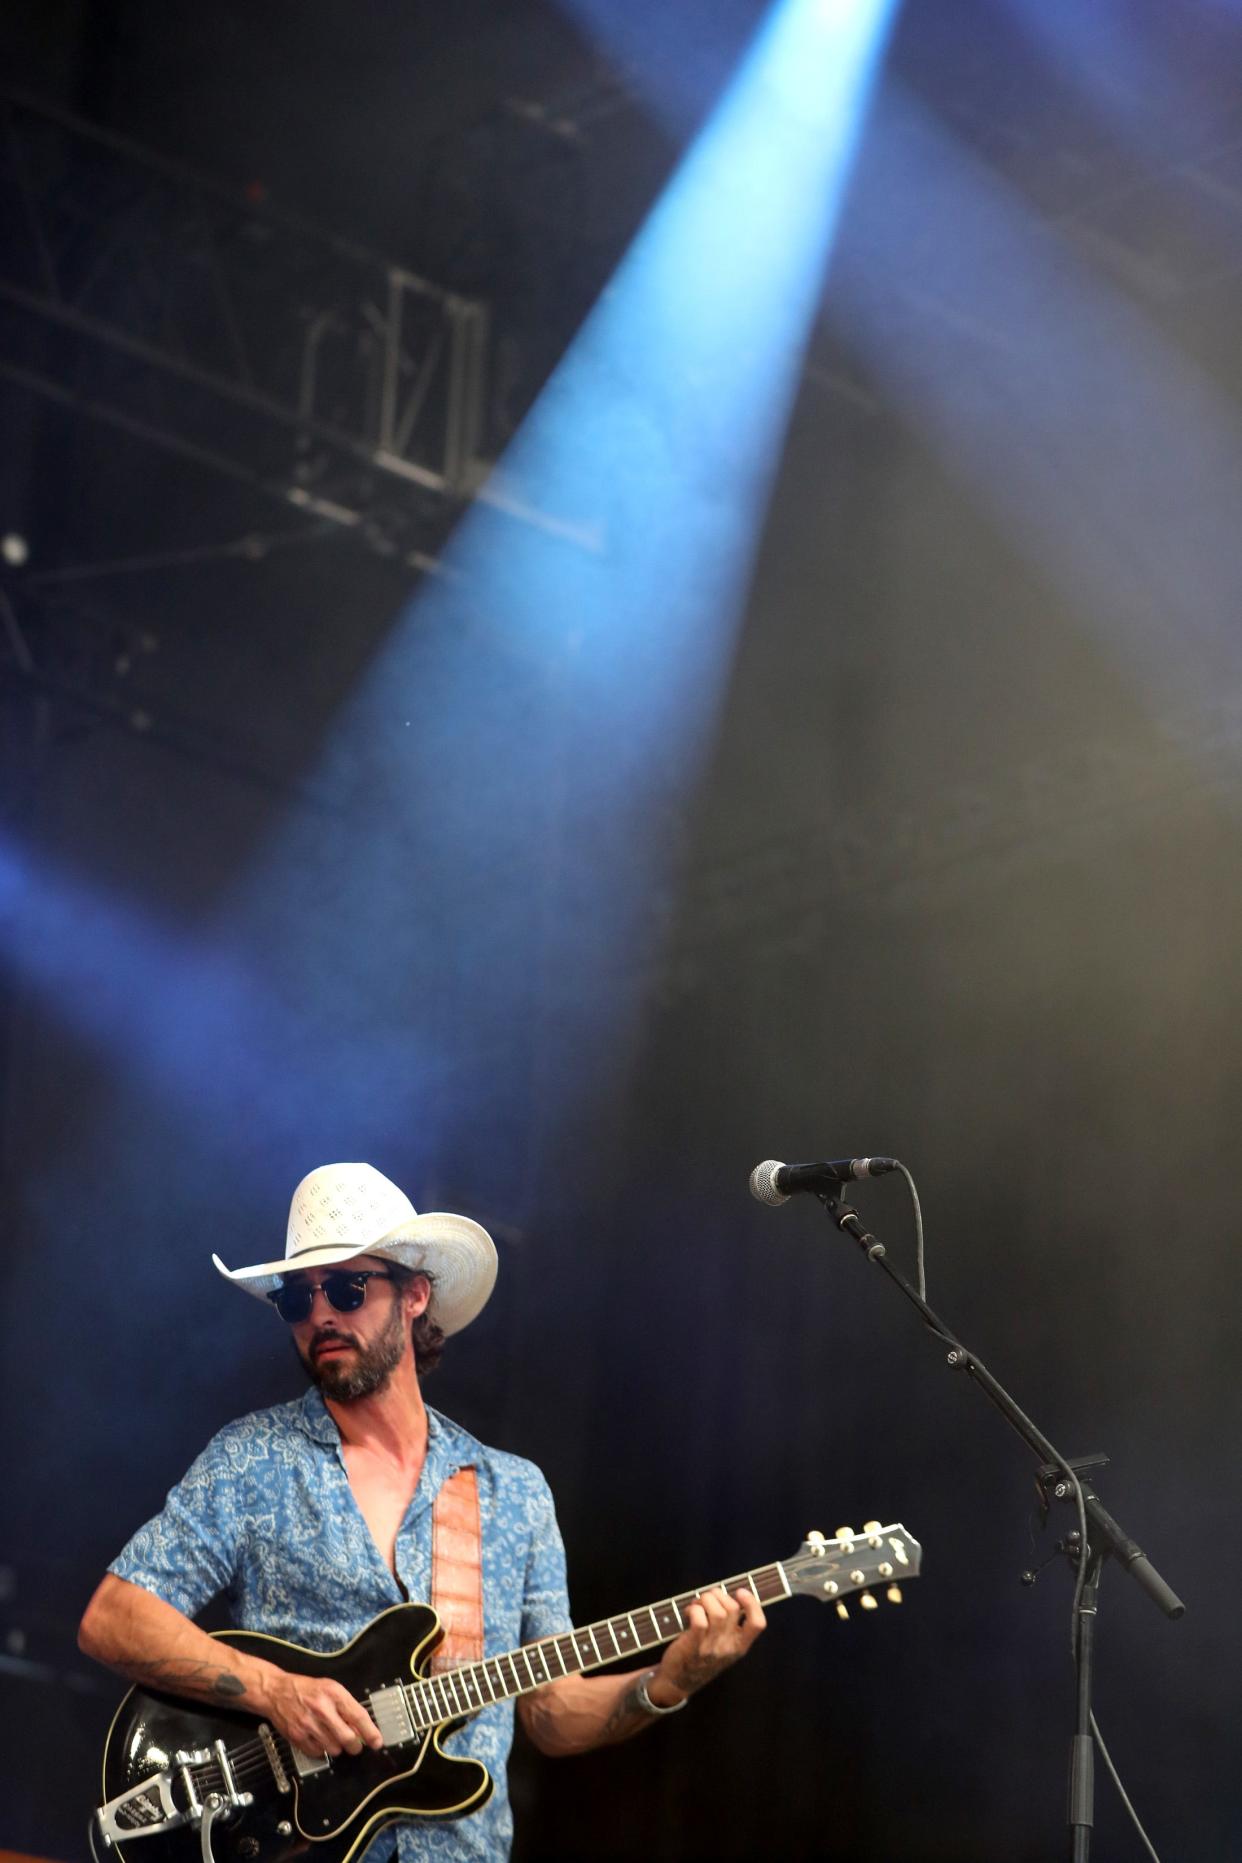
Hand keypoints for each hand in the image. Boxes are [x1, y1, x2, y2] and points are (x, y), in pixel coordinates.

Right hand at [258, 1666, 383, 1757]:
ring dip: (337, 1747)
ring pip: (334, 1749)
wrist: (276, 1692)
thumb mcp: (331, 1688)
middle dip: (355, 1745)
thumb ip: (346, 1706)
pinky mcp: (297, 1737)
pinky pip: (318, 1753)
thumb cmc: (307, 1689)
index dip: (370, 1732)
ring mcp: (309, 1724)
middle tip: (355, 1745)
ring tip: (332, 1736)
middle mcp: (322, 1709)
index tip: (377, 1742)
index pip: (358, 1716)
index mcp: (334, 1693)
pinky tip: (318, 1739)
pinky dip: (321, 1750)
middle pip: (348, 1738)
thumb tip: (361, 1728)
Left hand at [650, 1586, 765, 1703]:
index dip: (753, 1604)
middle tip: (706, 1599)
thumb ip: (729, 1626)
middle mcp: (729, 1648)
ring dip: (704, 1600)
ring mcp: (712, 1648)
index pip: (758, 1624)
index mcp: (739, 1647)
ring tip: (696, 1605)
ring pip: (717, 1612)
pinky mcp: (694, 1646)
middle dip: (717, 1595)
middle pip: (732, 1608)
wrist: (678, 1682)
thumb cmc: (700, 1657)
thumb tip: (727, 1595)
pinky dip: (694, 1610)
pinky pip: (700, 1620)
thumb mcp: (723, 1647)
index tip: (740, 1592)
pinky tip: (689, 1612)